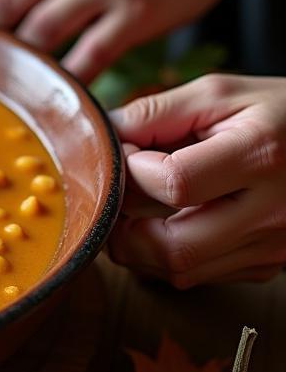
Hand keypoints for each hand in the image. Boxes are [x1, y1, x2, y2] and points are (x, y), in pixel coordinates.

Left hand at [108, 74, 285, 287]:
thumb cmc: (280, 113)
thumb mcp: (221, 94)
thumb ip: (156, 113)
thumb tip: (103, 136)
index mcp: (261, 154)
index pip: (174, 183)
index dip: (135, 171)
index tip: (130, 155)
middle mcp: (272, 210)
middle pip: (173, 248)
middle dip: (125, 230)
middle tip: (115, 203)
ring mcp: (274, 246)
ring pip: (180, 272)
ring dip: (140, 249)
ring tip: (136, 212)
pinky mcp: (269, 266)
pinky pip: (199, 276)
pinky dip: (169, 257)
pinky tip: (170, 225)